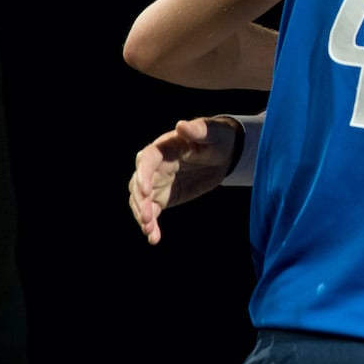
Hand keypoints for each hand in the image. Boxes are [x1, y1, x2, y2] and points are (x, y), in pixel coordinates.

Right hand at [128, 116, 239, 244]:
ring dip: (142, 216)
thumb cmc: (217, 138)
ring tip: (150, 232)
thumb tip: (181, 125)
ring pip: (140, 201)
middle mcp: (154, 166)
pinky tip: (154, 239)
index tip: (145, 191)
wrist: (225, 153)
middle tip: (148, 218)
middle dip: (140, 202)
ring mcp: (157, 183)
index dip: (142, 175)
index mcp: (163, 148)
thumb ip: (197, 130)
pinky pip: (152, 213)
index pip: (145, 160)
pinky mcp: (163, 198)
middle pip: (138, 184)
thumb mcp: (212, 133)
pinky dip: (151, 226)